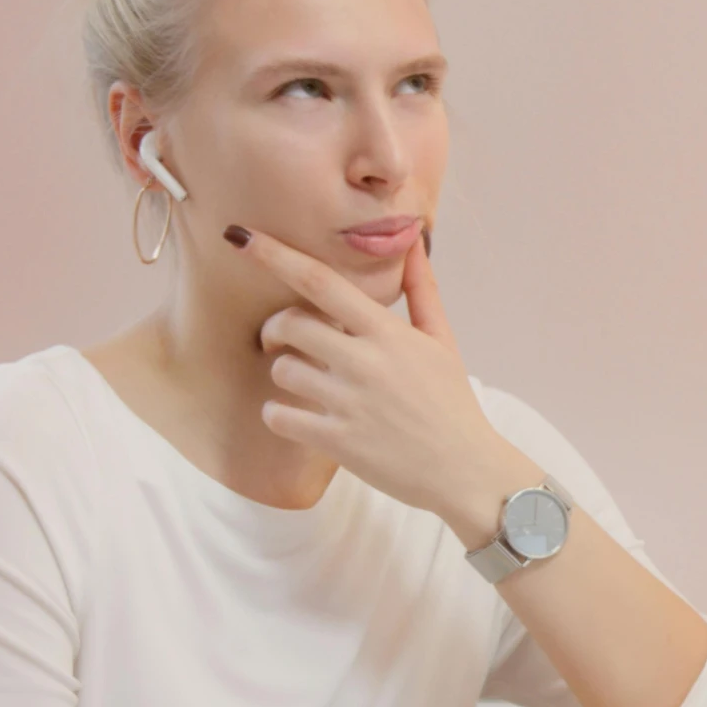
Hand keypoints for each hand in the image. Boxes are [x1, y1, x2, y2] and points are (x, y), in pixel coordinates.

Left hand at [226, 223, 542, 542]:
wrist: (465, 470)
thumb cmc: (451, 402)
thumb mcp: (442, 341)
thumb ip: (422, 290)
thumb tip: (413, 242)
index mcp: (388, 332)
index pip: (321, 282)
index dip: (275, 255)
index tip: (241, 237)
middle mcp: (365, 362)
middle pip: (290, 324)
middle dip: (275, 327)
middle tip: (281, 338)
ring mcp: (349, 403)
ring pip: (283, 370)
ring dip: (285, 372)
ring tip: (307, 384)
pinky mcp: (338, 442)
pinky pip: (279, 416)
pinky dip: (277, 414)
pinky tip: (294, 416)